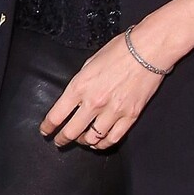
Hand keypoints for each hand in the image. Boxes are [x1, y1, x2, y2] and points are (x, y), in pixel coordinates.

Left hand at [39, 28, 168, 149]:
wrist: (148, 50)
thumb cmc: (119, 51)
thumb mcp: (89, 64)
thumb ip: (80, 84)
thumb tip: (73, 99)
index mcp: (79, 87)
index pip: (57, 115)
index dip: (48, 127)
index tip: (45, 131)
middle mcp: (94, 102)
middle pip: (71, 132)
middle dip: (62, 139)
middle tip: (59, 141)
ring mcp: (113, 111)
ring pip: (92, 139)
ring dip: (83, 142)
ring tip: (81, 140)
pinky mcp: (130, 116)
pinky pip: (113, 138)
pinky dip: (103, 144)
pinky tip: (99, 143)